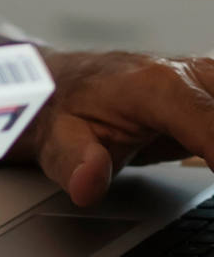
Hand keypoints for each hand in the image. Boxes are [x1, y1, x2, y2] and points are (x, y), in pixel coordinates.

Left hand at [15, 48, 213, 206]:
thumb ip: (75, 162)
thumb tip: (88, 182)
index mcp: (156, 86)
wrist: (68, 84)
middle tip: (208, 174)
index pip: (211, 122)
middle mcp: (191, 74)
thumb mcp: (57, 141)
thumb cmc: (68, 112)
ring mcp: (209, 78)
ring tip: (211, 172)